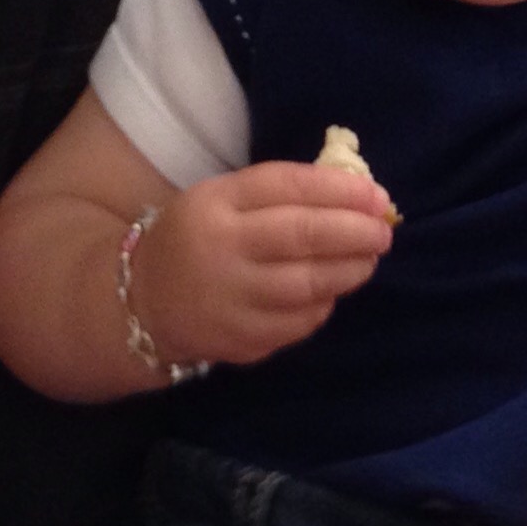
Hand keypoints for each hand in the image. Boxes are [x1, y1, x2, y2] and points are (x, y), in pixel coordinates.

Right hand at [133, 162, 394, 366]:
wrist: (142, 301)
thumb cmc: (200, 238)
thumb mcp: (223, 200)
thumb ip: (282, 193)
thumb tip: (358, 194)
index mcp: (216, 203)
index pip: (288, 187)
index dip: (341, 190)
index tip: (377, 196)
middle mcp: (221, 248)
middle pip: (302, 235)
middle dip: (355, 231)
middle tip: (384, 231)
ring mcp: (230, 298)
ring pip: (308, 284)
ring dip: (350, 270)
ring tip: (368, 259)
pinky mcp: (242, 338)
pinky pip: (300, 320)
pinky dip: (324, 303)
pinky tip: (332, 290)